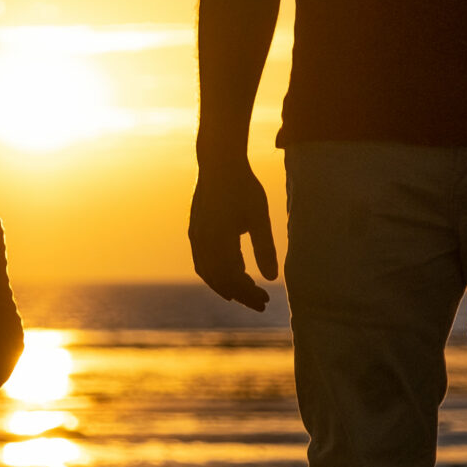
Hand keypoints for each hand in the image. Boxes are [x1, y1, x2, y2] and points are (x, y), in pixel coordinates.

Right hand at [190, 161, 278, 309]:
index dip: (248, 293)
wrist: (218, 163)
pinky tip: (233, 274)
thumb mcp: (259, 215)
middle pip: (219, 280)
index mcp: (218, 239)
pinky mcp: (195, 232)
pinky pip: (202, 262)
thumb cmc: (242, 186)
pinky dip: (216, 275)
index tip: (266, 300)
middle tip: (262, 303)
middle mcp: (202, 241)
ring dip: (227, 286)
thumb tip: (272, 278)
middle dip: (240, 294)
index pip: (232, 278)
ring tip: (246, 292)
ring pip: (208, 273)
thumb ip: (264, 247)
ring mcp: (196, 237)